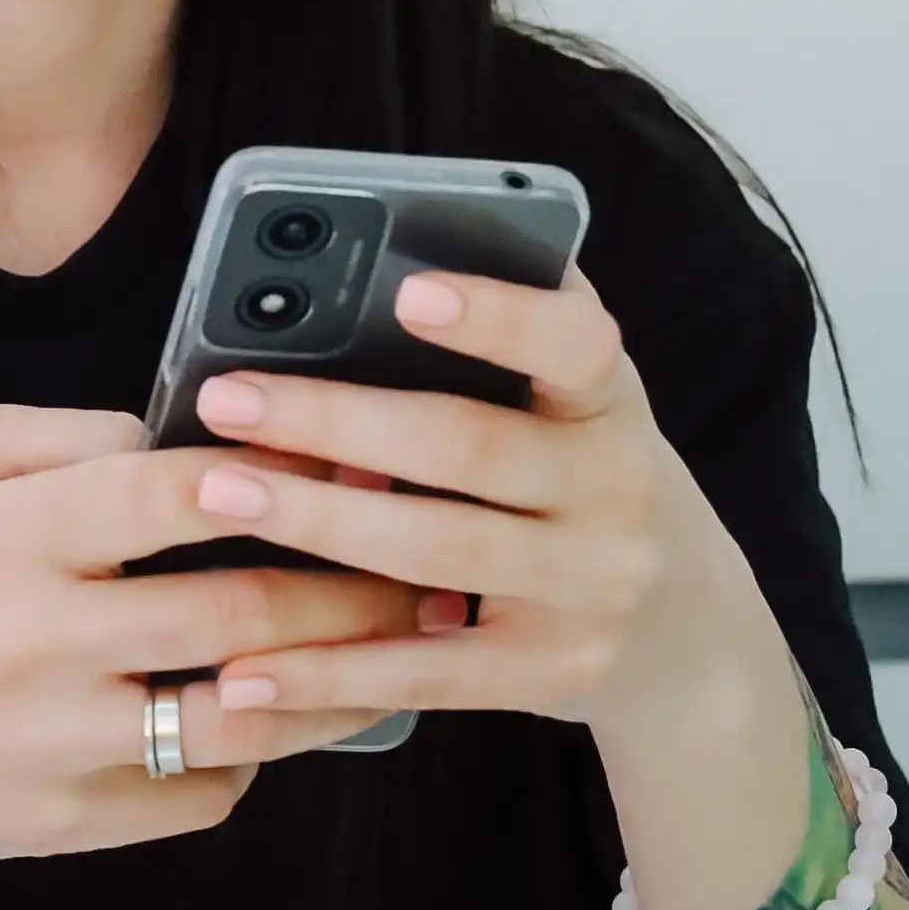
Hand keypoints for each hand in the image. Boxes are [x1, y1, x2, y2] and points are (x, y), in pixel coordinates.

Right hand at [0, 403, 419, 909]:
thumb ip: (63, 433)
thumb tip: (192, 433)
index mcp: (3, 539)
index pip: (168, 494)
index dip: (274, 471)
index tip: (353, 454)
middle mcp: (33, 645)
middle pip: (239, 608)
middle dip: (356, 578)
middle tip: (428, 555)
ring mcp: (54, 746)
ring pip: (244, 714)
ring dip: (339, 676)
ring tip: (404, 644)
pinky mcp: (66, 826)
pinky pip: (203, 793)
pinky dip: (255, 753)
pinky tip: (282, 714)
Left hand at [185, 267, 816, 909]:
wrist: (691, 632)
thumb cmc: (591, 477)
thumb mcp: (585, 400)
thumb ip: (518, 327)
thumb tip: (402, 236)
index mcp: (613, 401)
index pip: (575, 345)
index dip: (497, 318)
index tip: (407, 292)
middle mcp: (615, 492)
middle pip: (467, 449)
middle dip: (338, 422)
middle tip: (226, 397)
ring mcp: (587, 590)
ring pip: (434, 554)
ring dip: (316, 525)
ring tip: (217, 493)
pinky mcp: (550, 673)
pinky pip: (425, 672)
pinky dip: (331, 673)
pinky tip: (246, 669)